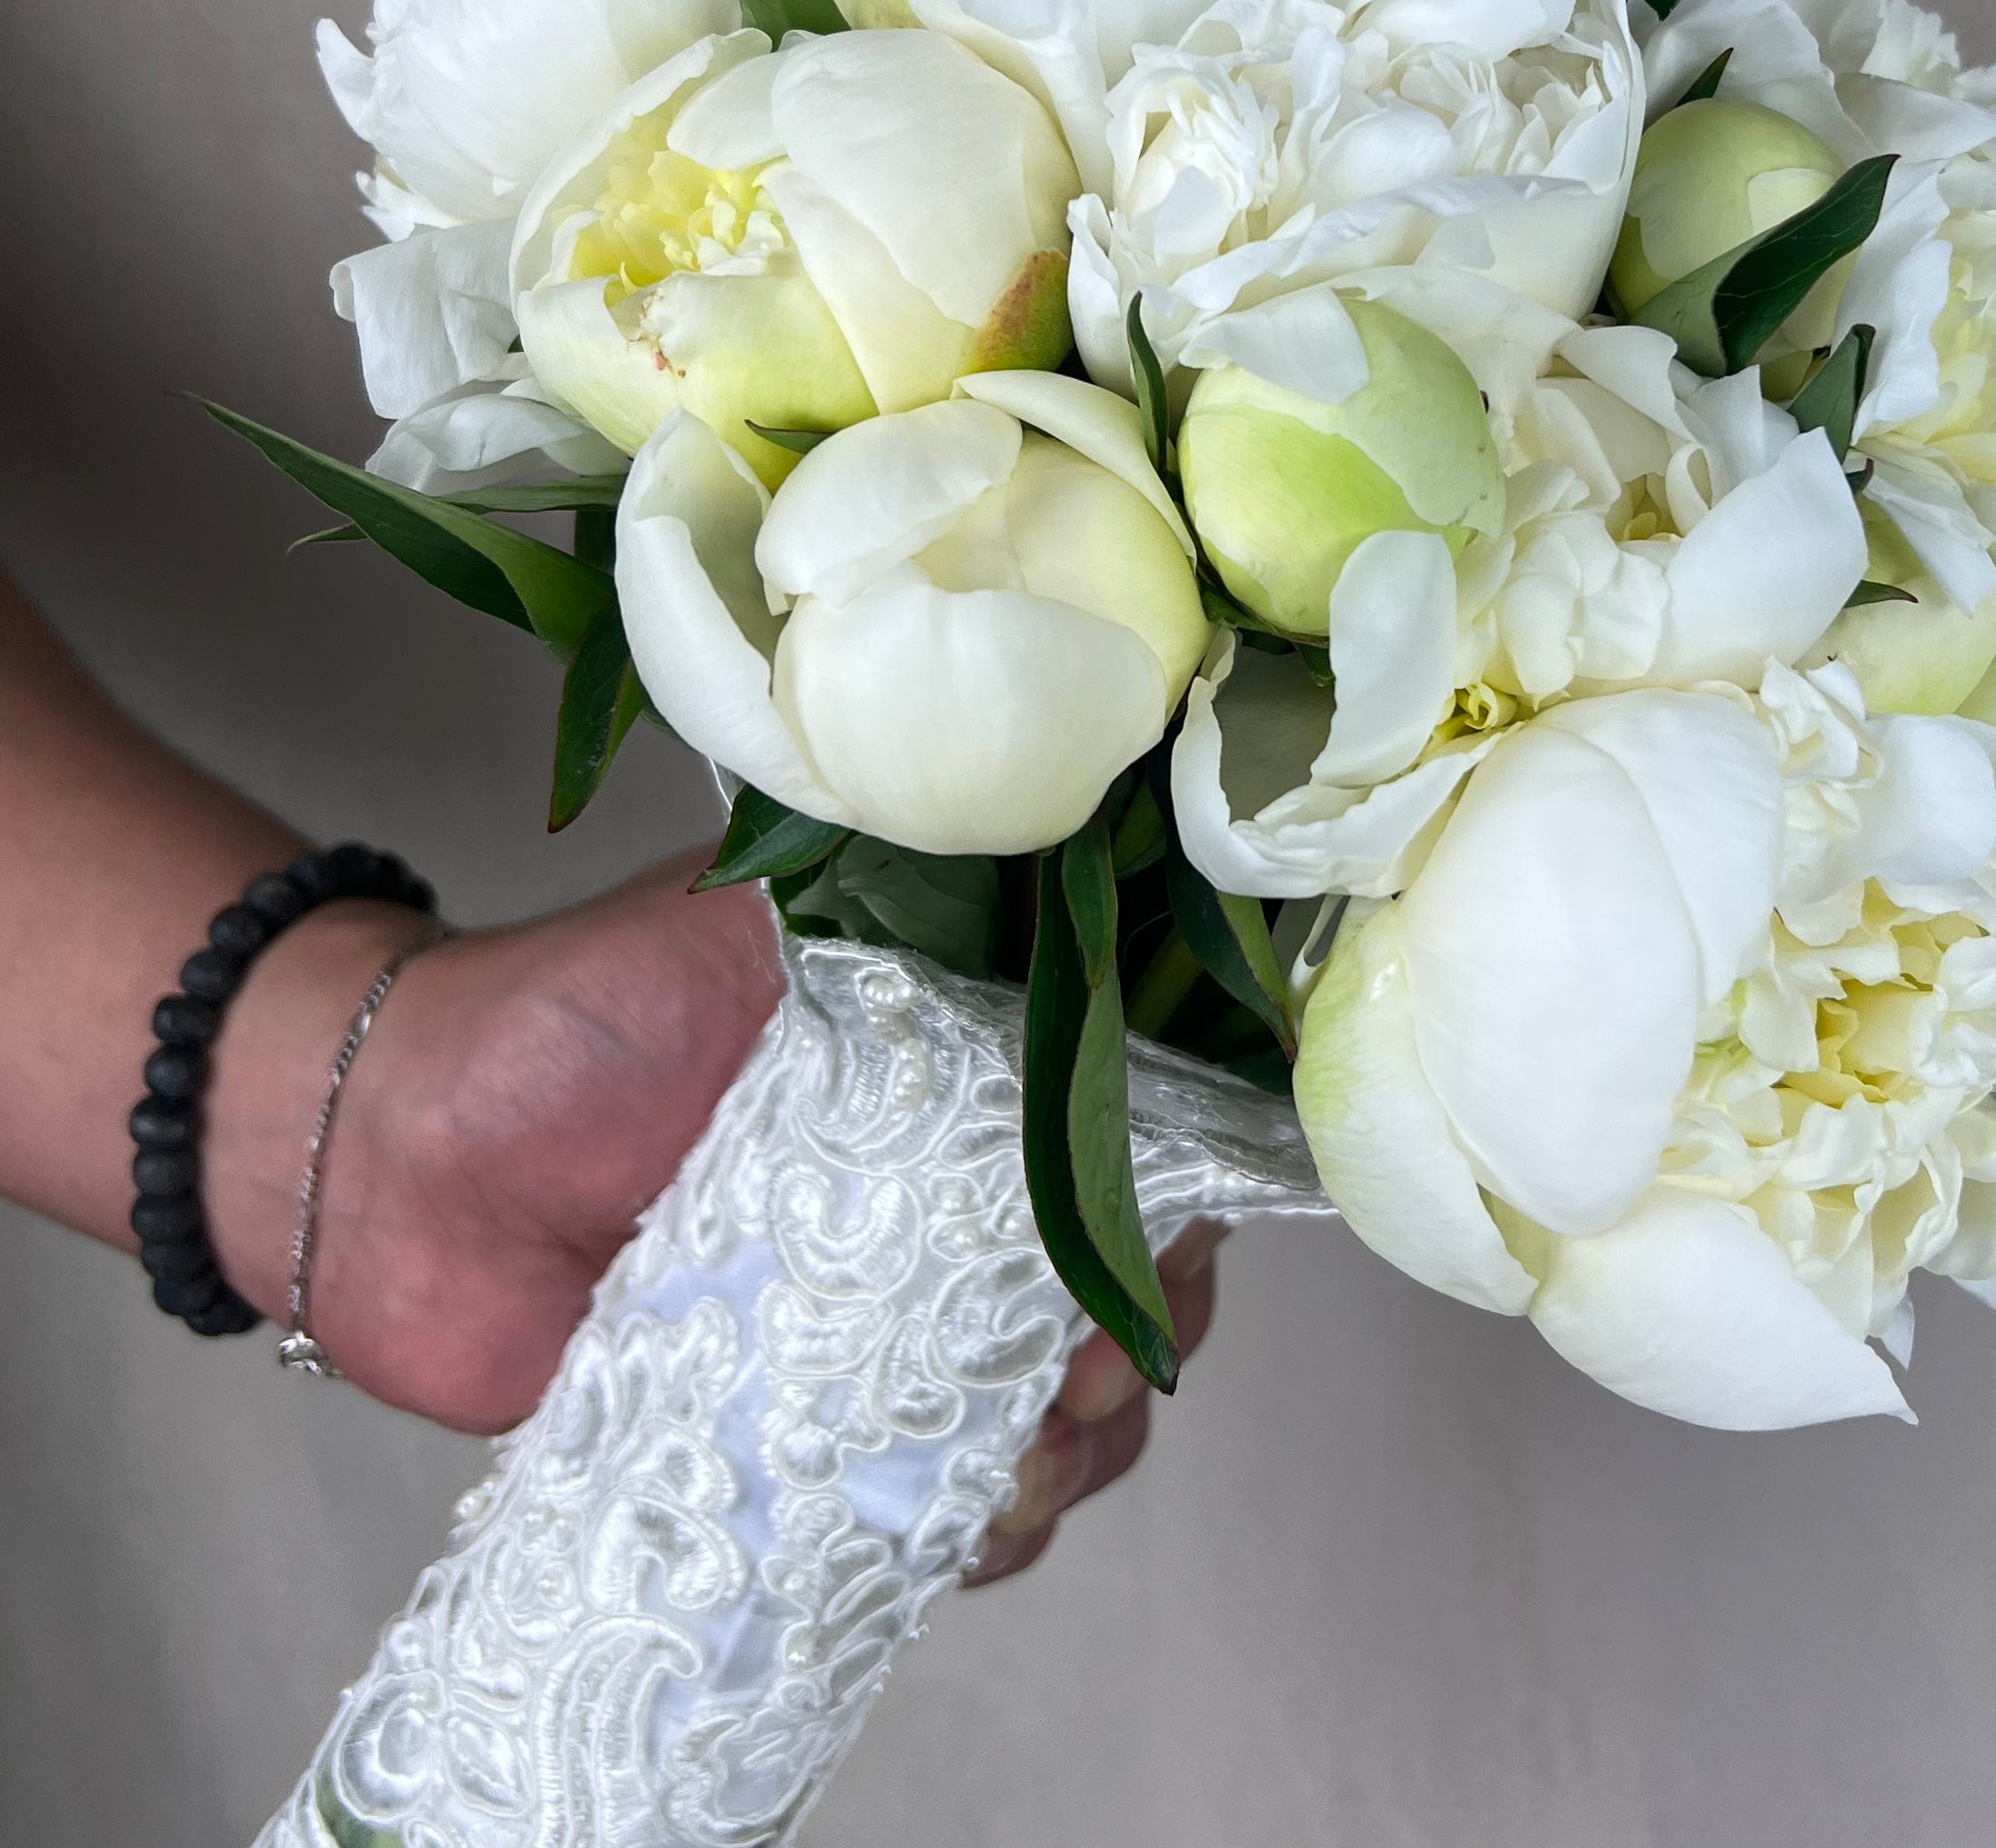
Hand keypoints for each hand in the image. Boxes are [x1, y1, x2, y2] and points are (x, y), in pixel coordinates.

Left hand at [203, 850, 1220, 1576]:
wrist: (386, 1160)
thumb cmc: (567, 1012)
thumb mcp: (753, 924)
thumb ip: (904, 915)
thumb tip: (1066, 894)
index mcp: (961, 1067)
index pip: (1139, 1129)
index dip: (1179, 1195)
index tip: (1166, 1240)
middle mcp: (943, 1197)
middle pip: (1124, 1284)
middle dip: (1135, 1340)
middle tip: (1078, 1366)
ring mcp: (881, 1322)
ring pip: (1055, 1408)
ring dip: (1069, 1448)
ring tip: (1016, 1458)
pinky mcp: (804, 1432)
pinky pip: (931, 1506)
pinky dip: (972, 1533)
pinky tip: (961, 1527)